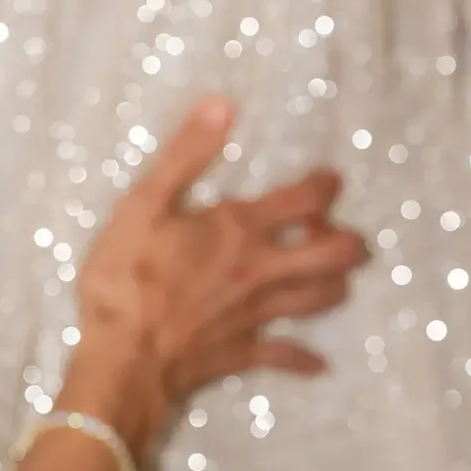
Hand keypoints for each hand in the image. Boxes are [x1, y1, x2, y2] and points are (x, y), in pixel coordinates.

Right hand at [61, 96, 365, 445]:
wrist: (123, 359)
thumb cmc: (126, 280)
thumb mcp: (142, 206)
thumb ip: (184, 156)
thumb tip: (221, 106)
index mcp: (238, 229)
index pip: (304, 200)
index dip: (324, 186)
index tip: (329, 180)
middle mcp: (260, 269)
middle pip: (331, 254)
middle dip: (346, 241)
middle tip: (336, 233)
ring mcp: (256, 314)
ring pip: (318, 299)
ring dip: (335, 285)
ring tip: (335, 278)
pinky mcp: (242, 353)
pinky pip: (285, 357)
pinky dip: (305, 360)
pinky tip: (319, 364)